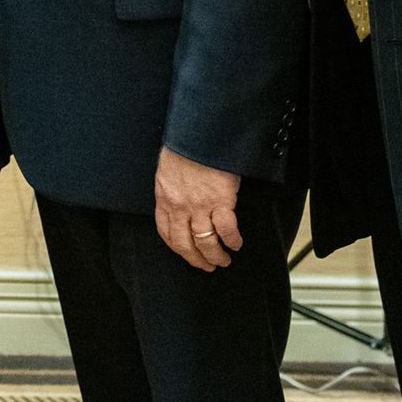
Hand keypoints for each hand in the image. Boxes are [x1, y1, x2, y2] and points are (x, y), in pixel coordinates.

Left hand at [154, 146, 242, 272]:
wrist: (198, 134)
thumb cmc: (185, 147)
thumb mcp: (168, 171)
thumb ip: (172, 190)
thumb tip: (178, 201)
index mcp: (165, 199)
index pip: (167, 233)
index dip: (178, 248)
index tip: (187, 254)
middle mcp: (180, 207)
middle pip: (186, 244)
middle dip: (197, 259)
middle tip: (207, 266)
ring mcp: (200, 206)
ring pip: (206, 241)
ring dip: (216, 256)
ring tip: (223, 261)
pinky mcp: (220, 201)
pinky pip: (226, 229)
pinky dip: (232, 240)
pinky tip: (236, 244)